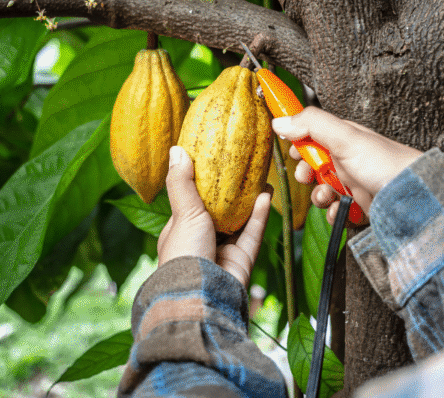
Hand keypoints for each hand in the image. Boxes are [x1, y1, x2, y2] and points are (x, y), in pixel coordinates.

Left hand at [157, 146, 271, 287]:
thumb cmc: (184, 253)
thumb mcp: (182, 213)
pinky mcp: (242, 261)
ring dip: (250, 202)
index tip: (214, 165)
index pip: (191, 205)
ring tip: (261, 179)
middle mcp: (201, 242)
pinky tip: (267, 195)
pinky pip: (252, 234)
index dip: (202, 186)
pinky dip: (259, 216)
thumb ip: (181, 182)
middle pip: (219, 213)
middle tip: (243, 169)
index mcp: (181, 232)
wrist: (200, 294)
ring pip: (239, 223)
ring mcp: (222, 252)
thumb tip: (177, 150)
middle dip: (231, 194)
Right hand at [271, 107, 422, 223]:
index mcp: (343, 138)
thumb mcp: (346, 137)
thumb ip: (312, 124)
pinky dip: (334, 214)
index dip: (299, 143)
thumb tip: (280, 120)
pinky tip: (341, 211)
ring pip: (323, 190)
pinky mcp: (359, 206)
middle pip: (313, 165)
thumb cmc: (386, 163)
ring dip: (319, 196)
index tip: (293, 152)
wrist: (415, 197)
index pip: (312, 135)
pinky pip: (336, 211)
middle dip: (306, 173)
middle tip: (308, 176)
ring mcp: (353, 183)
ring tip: (327, 196)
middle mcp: (347, 159)